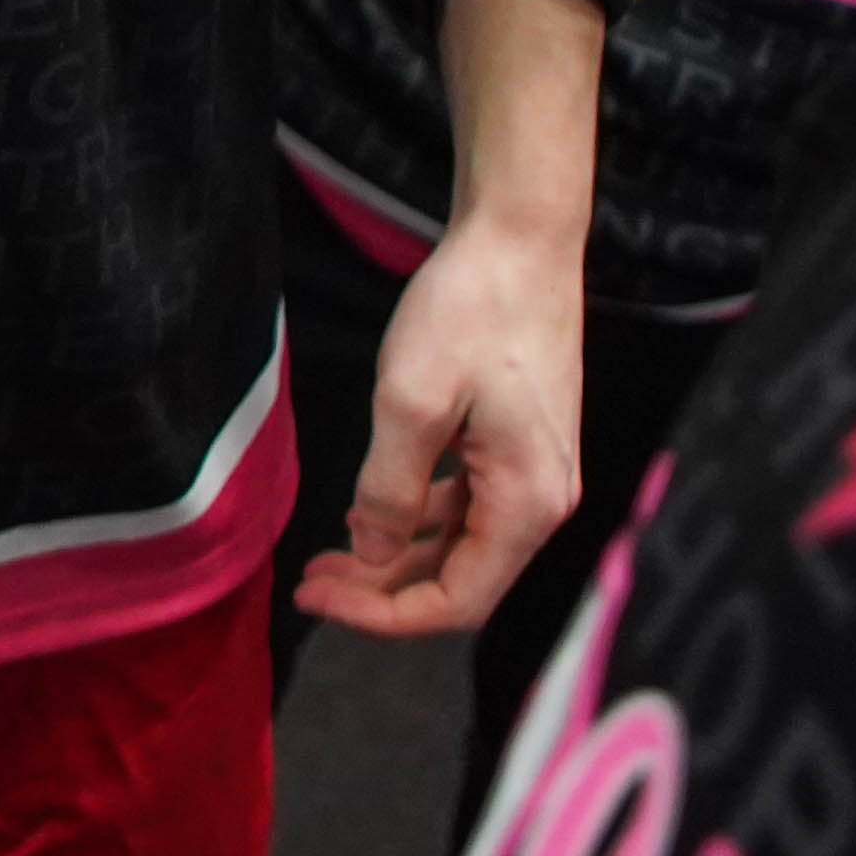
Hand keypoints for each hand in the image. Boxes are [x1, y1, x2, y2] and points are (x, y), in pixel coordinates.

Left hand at [295, 204, 583, 639]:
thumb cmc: (470, 312)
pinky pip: (469, 506)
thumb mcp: (410, 402)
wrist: (520, 241)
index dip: (384, 613)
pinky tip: (369, 509)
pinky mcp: (522, 445)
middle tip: (310, 583)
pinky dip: (419, 518)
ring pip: (462, 545)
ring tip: (327, 557)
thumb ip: (390, 490)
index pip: (457, 599)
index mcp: (527, 503)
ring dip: (395, 557)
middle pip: (461, 579)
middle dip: (383, 590)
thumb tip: (369, 554)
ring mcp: (536, 472)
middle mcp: (544, 501)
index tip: (318, 599)